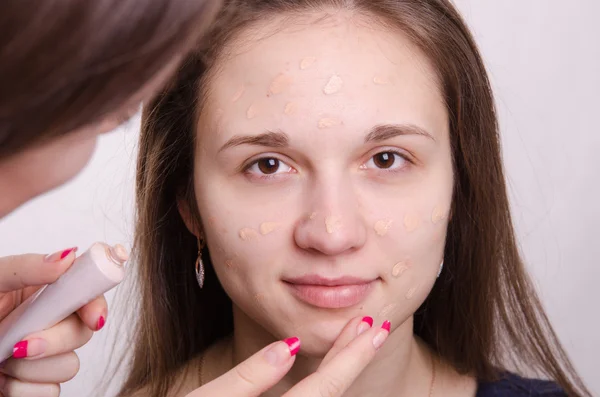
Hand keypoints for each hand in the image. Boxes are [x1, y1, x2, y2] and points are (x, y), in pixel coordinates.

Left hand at [0, 248, 107, 396]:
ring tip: (1, 358)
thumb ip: (27, 268)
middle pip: (83, 333)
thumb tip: (67, 255)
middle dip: (56, 341)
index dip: (96, 305)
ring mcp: (40, 357)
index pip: (88, 294)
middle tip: (21, 343)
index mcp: (43, 293)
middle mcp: (47, 323)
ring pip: (69, 366)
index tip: (93, 317)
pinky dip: (24, 389)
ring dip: (32, 367)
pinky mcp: (31, 384)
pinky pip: (50, 393)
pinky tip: (2, 379)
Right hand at [186, 315, 389, 396]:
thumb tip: (290, 345)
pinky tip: (323, 375)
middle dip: (352, 360)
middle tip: (370, 328)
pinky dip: (320, 390)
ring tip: (353, 346)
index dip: (350, 357)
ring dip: (339, 376)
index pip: (323, 390)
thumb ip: (249, 377)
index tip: (371, 328)